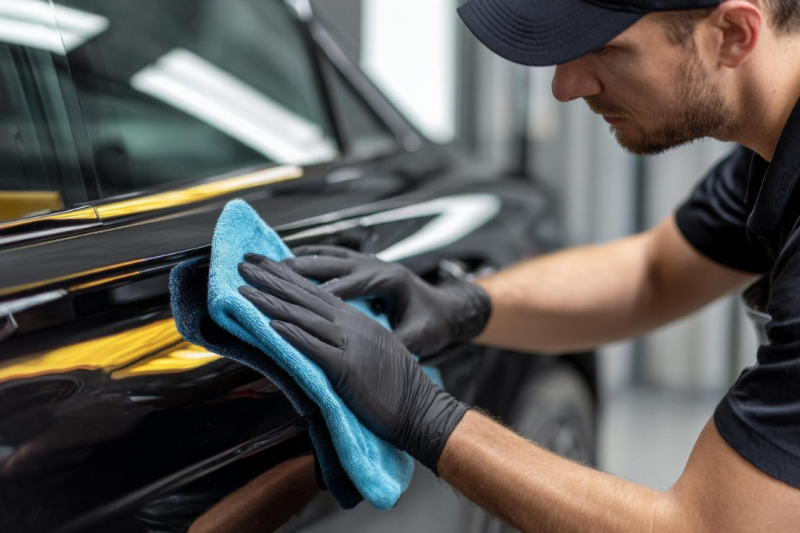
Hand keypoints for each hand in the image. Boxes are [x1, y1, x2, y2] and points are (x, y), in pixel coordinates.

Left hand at [238, 254, 468, 471]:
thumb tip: (321, 334)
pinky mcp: (346, 368)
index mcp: (356, 319)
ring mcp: (349, 344)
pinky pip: (314, 347)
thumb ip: (348, 337)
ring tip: (245, 291)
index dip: (286, 276)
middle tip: (244, 265)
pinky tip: (272, 325)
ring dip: (271, 302)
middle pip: (304, 296)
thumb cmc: (397, 384)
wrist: (421, 407)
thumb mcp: (373, 348)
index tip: (263, 264)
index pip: (314, 291)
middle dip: (271, 279)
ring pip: (304, 317)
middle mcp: (351, 324)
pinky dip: (292, 334)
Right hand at [282, 245, 491, 356]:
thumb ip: (396, 344)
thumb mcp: (420, 337)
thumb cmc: (435, 323)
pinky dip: (307, 258)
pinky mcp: (362, 263)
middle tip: (265, 273)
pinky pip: (330, 256)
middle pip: (328, 265)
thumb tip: (374, 358)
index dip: (318, 294)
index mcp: (389, 280)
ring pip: (325, 257)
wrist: (449, 308)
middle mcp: (375, 266)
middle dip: (294, 271)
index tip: (292, 304)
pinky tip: (286, 262)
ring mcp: (367, 261)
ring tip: (267, 265)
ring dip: (295, 262)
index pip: (347, 287)